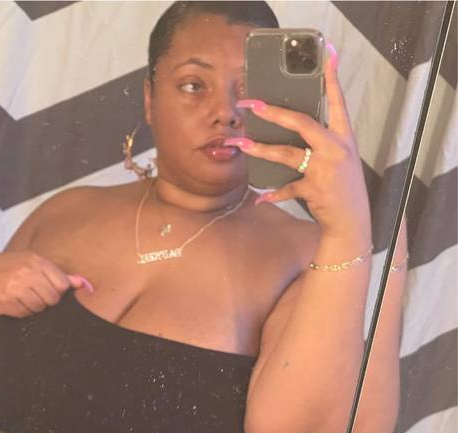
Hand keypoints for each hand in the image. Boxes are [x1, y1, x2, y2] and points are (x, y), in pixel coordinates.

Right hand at [0, 251, 93, 317]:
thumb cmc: (9, 271)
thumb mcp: (32, 265)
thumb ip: (59, 275)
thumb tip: (84, 284)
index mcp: (36, 260)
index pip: (61, 284)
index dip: (56, 291)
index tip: (45, 289)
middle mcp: (26, 271)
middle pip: (52, 298)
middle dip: (44, 301)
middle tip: (30, 295)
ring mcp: (15, 286)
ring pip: (39, 307)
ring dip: (31, 307)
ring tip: (19, 299)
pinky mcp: (4, 301)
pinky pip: (24, 314)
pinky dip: (19, 312)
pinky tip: (10, 303)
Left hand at [225, 42, 370, 242]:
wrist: (352, 219)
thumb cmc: (342, 186)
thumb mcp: (339, 158)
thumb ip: (320, 142)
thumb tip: (288, 127)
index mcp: (343, 137)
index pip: (337, 102)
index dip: (332, 78)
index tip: (328, 54)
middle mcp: (336, 149)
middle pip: (301, 123)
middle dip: (273, 113)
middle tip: (251, 104)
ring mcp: (325, 169)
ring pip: (286, 154)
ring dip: (260, 149)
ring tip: (240, 144)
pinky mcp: (314, 189)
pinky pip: (286, 189)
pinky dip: (272, 195)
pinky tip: (260, 198)